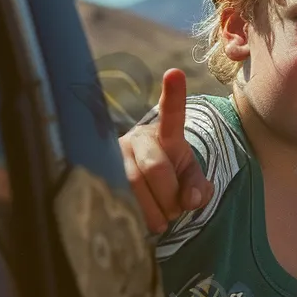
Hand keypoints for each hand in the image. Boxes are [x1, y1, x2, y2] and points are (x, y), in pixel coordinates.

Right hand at [119, 69, 212, 233]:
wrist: (141, 192)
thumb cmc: (170, 180)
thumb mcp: (190, 179)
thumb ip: (198, 187)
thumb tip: (191, 199)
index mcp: (165, 133)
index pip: (171, 114)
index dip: (173, 94)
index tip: (175, 73)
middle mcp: (136, 138)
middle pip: (154, 166)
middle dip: (170, 195)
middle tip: (176, 211)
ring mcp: (114, 156)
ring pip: (133, 184)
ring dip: (153, 210)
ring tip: (163, 221)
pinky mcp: (98, 175)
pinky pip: (116, 196)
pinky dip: (135, 215)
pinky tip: (143, 223)